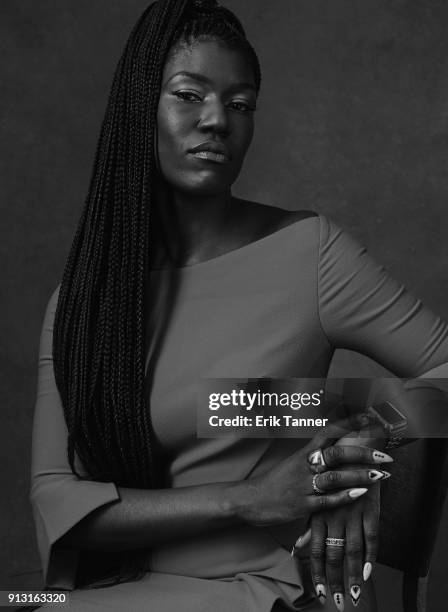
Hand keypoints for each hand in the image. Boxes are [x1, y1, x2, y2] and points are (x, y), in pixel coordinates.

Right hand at [237, 415, 390, 526]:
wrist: (250, 499)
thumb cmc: (275, 481)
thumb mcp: (294, 463)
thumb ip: (316, 456)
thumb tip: (338, 446)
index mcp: (304, 453)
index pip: (329, 432)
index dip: (349, 423)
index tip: (369, 417)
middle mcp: (305, 466)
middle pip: (336, 453)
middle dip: (362, 453)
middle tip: (385, 455)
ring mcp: (303, 485)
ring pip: (334, 477)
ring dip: (359, 475)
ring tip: (381, 475)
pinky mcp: (302, 506)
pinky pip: (326, 501)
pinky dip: (344, 496)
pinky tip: (361, 493)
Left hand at [296, 482, 381, 609]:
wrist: (350, 449)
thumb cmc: (329, 475)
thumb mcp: (315, 498)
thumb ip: (309, 525)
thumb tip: (298, 546)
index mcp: (318, 514)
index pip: (315, 550)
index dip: (317, 573)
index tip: (320, 592)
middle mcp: (333, 516)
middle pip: (333, 555)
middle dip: (335, 580)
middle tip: (338, 601)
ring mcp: (352, 514)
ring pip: (352, 551)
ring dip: (353, 575)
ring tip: (355, 594)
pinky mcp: (369, 509)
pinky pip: (371, 537)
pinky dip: (371, 556)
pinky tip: (369, 572)